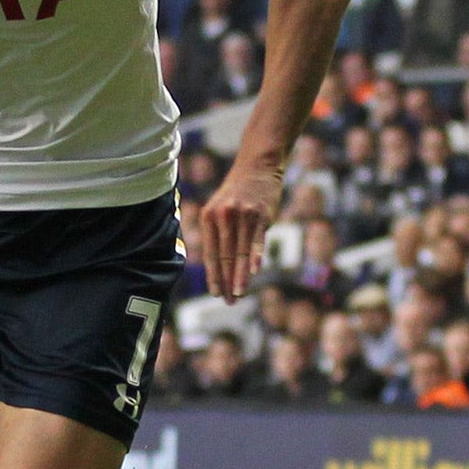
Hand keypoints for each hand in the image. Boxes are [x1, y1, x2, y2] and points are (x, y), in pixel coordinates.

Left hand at [197, 161, 282, 303]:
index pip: (211, 254)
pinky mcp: (260, 215)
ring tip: (239, 293)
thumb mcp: (219, 209)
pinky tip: (253, 272)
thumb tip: (216, 265)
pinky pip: (256, 240)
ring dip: (240, 275)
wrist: (257, 167)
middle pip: (225, 256)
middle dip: (226, 281)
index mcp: (208, 218)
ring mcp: (241, 216)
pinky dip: (255, 256)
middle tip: (229, 300)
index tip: (215, 294)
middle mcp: (222, 217)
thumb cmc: (237, 193)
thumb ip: (216, 234)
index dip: (213, 276)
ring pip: (240, 252)